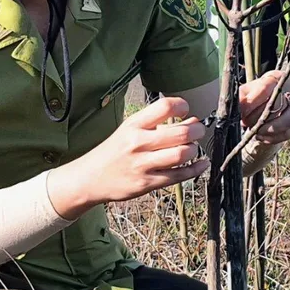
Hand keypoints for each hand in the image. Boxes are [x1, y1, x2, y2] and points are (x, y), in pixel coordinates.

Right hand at [59, 97, 207, 211]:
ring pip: (182, 154)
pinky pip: (179, 176)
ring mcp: (142, 164)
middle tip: (199, 130)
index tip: (186, 111)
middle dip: (197, 130)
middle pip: (180, 133)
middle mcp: (138, 142)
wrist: (89, 178)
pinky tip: (200, 165)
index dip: (182, 106)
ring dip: (194, 150)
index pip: (165, 106)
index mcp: (134, 125)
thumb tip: (192, 120)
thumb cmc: (114, 151)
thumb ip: (158, 124)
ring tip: (193, 148)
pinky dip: (195, 169)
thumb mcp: (130, 130)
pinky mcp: (147, 184)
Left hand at [239, 70, 289, 144]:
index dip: (253, 103)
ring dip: (268, 130)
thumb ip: (243, 99)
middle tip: (248, 125)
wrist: (264, 109)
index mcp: (276, 77)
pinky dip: (273, 138)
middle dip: (261, 119)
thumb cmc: (253, 99)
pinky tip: (262, 137)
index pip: (265, 88)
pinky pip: (288, 132)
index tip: (243, 114)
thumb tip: (245, 109)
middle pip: (279, 105)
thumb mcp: (244, 95)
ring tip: (255, 133)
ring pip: (288, 121)